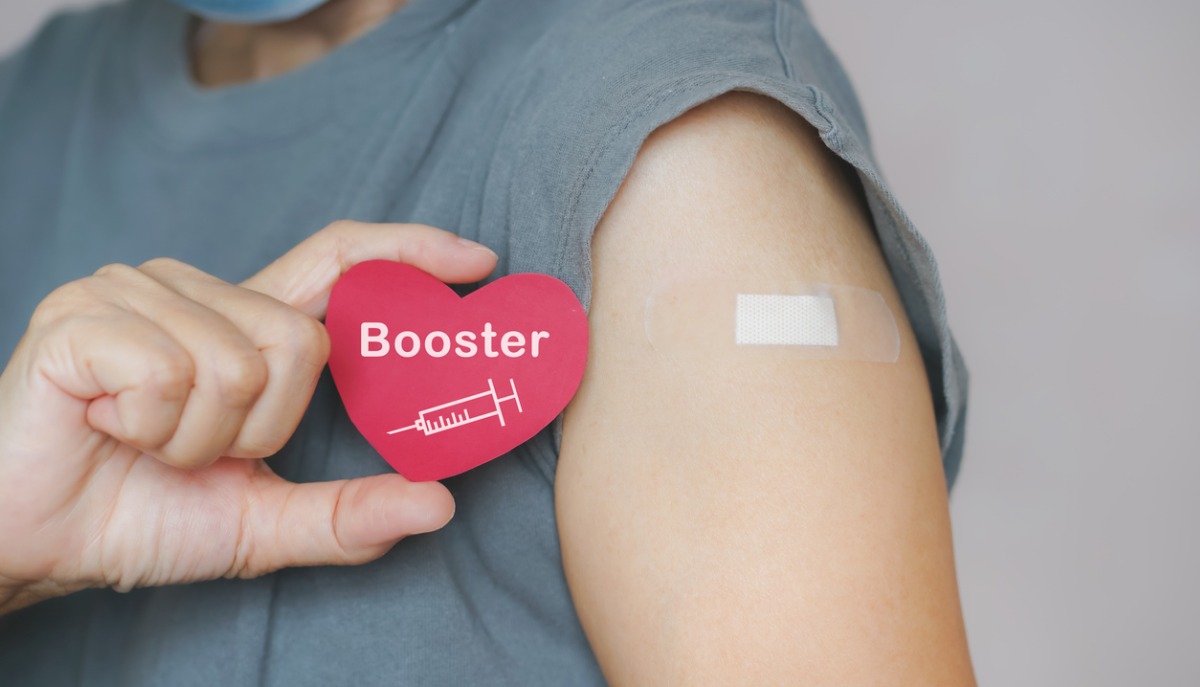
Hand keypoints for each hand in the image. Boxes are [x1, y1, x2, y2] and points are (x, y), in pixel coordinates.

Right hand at [0, 220, 497, 614]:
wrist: (32, 543)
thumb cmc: (141, 516)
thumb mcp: (262, 523)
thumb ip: (347, 516)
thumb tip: (441, 505)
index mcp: (241, 323)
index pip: (340, 259)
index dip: (409, 251)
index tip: (478, 260)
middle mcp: (193, 287)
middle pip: (299, 340)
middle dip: (261, 428)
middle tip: (196, 451)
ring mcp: (135, 290)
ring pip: (239, 363)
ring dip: (201, 439)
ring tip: (146, 442)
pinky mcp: (83, 314)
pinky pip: (173, 374)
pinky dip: (153, 430)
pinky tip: (109, 427)